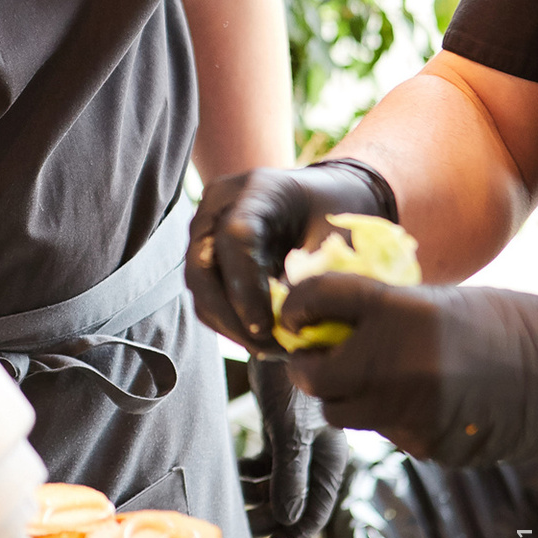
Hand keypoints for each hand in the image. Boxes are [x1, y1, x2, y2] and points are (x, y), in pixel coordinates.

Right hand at [185, 159, 396, 350]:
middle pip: (202, 267)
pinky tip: (261, 337)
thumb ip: (313, 273)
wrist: (325, 197)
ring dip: (229, 325)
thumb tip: (288, 321)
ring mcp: (206, 229)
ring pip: (199, 287)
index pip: (235, 237)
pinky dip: (229, 321)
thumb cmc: (338, 212)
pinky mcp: (206, 253)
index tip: (267, 328)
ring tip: (270, 348)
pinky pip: (206, 294)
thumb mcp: (337, 236)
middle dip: (230, 316)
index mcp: (257, 189)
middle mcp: (219, 206)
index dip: (246, 287)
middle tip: (267, 348)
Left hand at [241, 356, 349, 537]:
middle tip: (243, 525)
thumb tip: (288, 520)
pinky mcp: (280, 431)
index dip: (295, 534)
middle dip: (270, 516)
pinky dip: (251, 471)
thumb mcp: (291, 430)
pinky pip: (265, 464)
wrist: (275, 335)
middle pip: (295, 501)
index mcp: (330, 460)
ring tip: (235, 498)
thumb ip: (290, 474)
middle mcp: (317, 456)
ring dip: (258, 494)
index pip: (317, 510)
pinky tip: (235, 471)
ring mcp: (297, 444)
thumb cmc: (290, 379)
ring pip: (278, 484)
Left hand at [282, 274, 537, 467]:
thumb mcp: (429, 301)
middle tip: (315, 360)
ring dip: (346, 398)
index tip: (292, 315)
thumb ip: (375, 311)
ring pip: (342, 413)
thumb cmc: (491, 324)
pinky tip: (424, 403)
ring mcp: (410, 409)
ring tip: (375, 381)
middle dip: (308, 370)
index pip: (318, 298)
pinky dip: (391, 419)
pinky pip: (384, 434)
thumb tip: (314, 322)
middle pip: (314, 377)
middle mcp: (397, 362)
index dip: (295, 306)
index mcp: (398, 311)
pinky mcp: (425, 444)